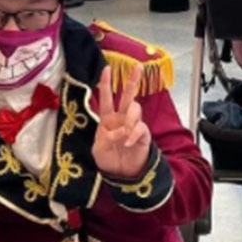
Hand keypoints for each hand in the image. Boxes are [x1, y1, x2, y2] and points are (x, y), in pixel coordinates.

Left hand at [92, 64, 151, 179]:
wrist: (121, 174)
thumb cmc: (108, 159)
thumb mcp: (98, 149)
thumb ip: (105, 137)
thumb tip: (119, 129)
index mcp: (108, 119)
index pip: (107, 98)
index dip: (106, 83)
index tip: (107, 69)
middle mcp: (122, 118)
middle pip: (128, 95)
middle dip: (132, 80)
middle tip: (137, 67)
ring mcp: (134, 125)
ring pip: (135, 109)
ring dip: (129, 119)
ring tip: (124, 134)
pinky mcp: (143, 135)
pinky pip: (141, 128)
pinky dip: (133, 134)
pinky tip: (128, 143)